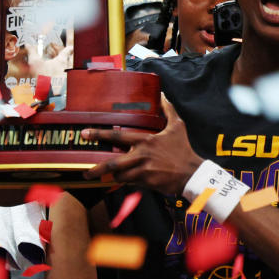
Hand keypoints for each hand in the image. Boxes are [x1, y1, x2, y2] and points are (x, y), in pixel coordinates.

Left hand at [81, 96, 200, 194]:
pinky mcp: (146, 183)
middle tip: (85, 171)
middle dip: (97, 168)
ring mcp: (143, 171)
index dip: (100, 134)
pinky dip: (124, 182)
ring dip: (112, 176)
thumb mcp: (177, 127)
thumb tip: (162, 95)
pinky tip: (121, 181)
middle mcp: (141, 155)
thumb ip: (168, 110)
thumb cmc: (183, 150)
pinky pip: (129, 183)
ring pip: (119, 175)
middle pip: (112, 163)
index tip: (85, 133)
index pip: (117, 135)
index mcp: (145, 140)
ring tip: (105, 176)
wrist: (193, 174)